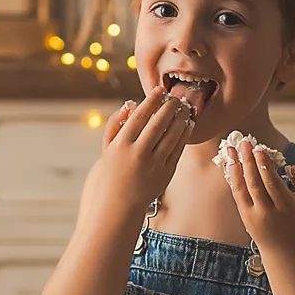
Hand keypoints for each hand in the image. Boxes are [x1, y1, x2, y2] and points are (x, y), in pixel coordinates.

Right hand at [93, 94, 191, 220]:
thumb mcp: (107, 148)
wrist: (118, 204)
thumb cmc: (112, 172)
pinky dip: (184, 135)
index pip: (140, 116)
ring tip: (184, 108)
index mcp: (122, 145)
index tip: (160, 90)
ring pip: (171, 136)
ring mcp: (153, 164)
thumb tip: (129, 105)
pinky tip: (187, 125)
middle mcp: (138, 153)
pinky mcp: (165, 174)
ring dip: (180, 119)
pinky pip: (178, 150)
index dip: (152, 100)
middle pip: (158, 123)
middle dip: (169, 106)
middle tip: (176, 96)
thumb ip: (115, 124)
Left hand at [226, 145, 294, 255]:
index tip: (259, 149)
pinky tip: (231, 162)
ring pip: (242, 188)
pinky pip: (237, 193)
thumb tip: (290, 168)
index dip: (265, 167)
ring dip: (236, 166)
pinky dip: (233, 176)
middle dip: (249, 162)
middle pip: (256, 184)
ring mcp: (254, 216)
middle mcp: (268, 213)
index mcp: (287, 208)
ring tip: (232, 148)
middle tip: (245, 142)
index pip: (273, 185)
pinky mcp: (244, 216)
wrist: (285, 249)